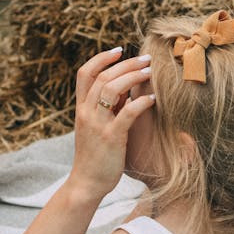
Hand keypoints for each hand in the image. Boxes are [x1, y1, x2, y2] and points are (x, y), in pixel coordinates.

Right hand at [69, 47, 153, 200]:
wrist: (86, 183)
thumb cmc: (94, 156)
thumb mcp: (93, 128)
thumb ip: (104, 108)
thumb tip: (123, 89)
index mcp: (81, 109)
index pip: (84, 73)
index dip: (101, 58)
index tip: (119, 50)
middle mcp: (86, 113)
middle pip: (103, 76)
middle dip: (126, 64)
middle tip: (146, 59)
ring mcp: (98, 125)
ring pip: (113, 89)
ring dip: (134, 77)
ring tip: (150, 73)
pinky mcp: (112, 138)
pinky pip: (128, 113)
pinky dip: (141, 102)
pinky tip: (153, 100)